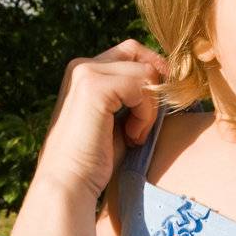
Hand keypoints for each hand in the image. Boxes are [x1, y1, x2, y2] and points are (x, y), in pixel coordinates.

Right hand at [36, 39, 167, 200]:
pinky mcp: (94, 87)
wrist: (69, 184)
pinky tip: (132, 136)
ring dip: (150, 108)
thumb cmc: (95, 161)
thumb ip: (133, 98)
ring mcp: (86, 73)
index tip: (156, 107)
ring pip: (145, 72)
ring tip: (134, 135)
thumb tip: (167, 82)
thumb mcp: (118, 120)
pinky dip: (145, 115)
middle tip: (146, 123)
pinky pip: (141, 87)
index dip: (151, 72)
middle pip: (139, 54)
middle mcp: (81, 66)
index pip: (130, 51)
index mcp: (83, 73)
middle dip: (154, 86)